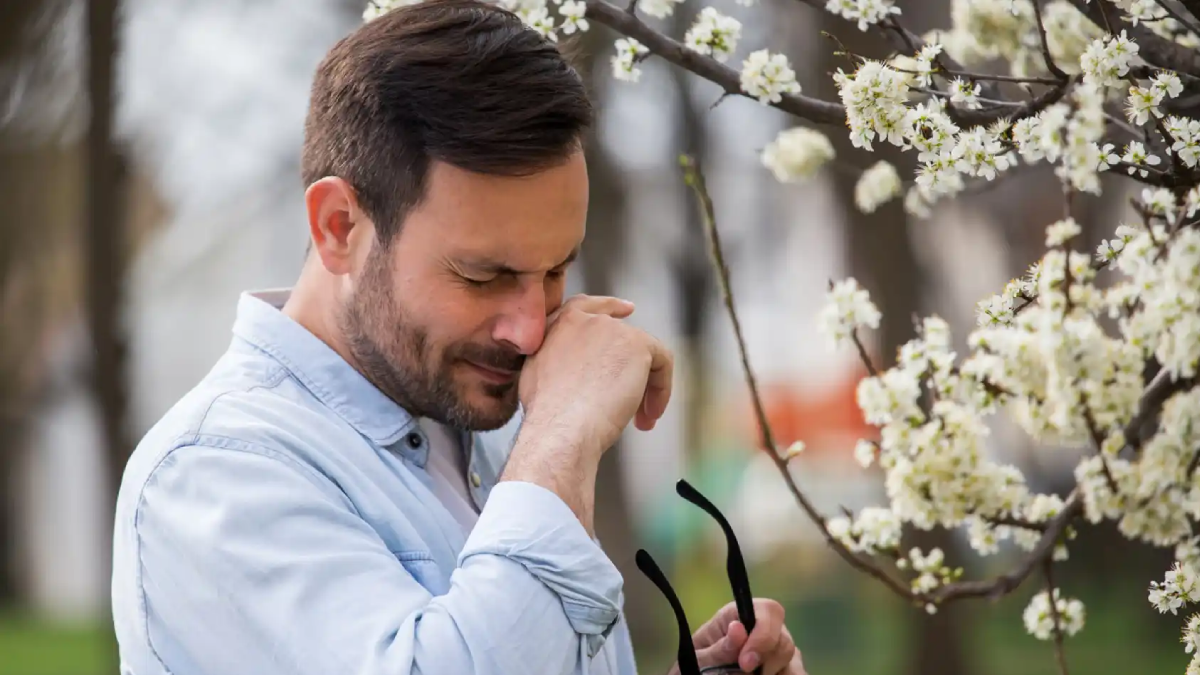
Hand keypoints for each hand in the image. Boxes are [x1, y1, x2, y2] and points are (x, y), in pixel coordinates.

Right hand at [501, 294, 673, 530]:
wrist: (560, 427)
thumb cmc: (547, 415)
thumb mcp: (538, 376)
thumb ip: (558, 361)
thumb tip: (576, 373)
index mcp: (560, 324)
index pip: (588, 306)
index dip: (610, 308)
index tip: (628, 311)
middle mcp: (587, 319)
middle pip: (622, 338)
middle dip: (630, 371)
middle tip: (634, 406)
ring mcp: (613, 329)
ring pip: (643, 355)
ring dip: (645, 388)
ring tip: (640, 421)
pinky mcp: (638, 344)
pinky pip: (662, 363)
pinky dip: (661, 390)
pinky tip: (650, 417)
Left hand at [670, 599, 804, 674]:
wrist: (699, 673)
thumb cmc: (697, 664)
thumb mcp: (700, 657)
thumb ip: (719, 648)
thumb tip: (738, 629)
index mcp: (740, 615)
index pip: (768, 610)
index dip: (763, 635)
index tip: (746, 663)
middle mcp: (764, 629)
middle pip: (784, 639)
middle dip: (768, 661)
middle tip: (746, 673)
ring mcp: (777, 649)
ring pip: (793, 658)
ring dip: (776, 672)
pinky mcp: (785, 667)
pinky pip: (797, 672)